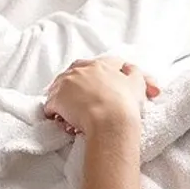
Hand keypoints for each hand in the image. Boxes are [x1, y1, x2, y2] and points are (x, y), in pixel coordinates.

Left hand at [43, 57, 159, 135]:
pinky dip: (56, 115)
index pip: (92, 67)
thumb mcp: (138, 82)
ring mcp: (66, 83)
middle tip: (84, 105)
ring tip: (76, 118)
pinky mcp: (56, 99)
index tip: (96, 92)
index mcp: (101, 64)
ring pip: (60, 91)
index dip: (93, 81)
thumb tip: (128, 68)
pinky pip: (50, 107)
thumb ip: (133, 72)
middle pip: (73, 77)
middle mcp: (82, 69)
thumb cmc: (126, 102)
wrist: (112, 119)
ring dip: (65, 103)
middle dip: (75, 90)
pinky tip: (67, 124)